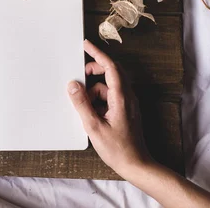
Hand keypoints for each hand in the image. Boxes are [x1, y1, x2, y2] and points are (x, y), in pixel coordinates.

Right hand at [67, 39, 151, 177]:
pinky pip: (110, 95)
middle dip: (94, 69)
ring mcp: (128, 103)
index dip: (97, 53)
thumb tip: (72, 85)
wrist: (136, 164)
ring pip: (109, 85)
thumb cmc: (117, 148)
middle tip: (79, 75)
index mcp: (121, 97)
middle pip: (111, 71)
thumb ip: (82, 104)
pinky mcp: (125, 110)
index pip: (110, 67)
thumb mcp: (93, 126)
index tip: (86, 45)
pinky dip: (99, 98)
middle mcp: (127, 96)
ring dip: (95, 88)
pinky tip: (91, 112)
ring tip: (84, 103)